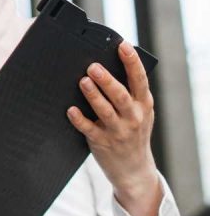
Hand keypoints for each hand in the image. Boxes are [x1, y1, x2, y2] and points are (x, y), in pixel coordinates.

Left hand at [66, 40, 161, 215]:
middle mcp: (133, 117)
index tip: (122, 46)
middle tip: (94, 66)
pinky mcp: (102, 143)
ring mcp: (118, 131)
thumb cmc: (132, 133)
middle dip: (108, 80)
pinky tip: (71, 110)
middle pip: (121, 95)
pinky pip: (89, 129)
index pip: (139, 80)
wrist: (134, 169)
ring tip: (83, 81)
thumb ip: (129, 93)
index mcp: (143, 105)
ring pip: (105, 111)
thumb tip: (106, 65)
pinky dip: (79, 119)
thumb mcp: (139, 113)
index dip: (132, 62)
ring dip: (93, 96)